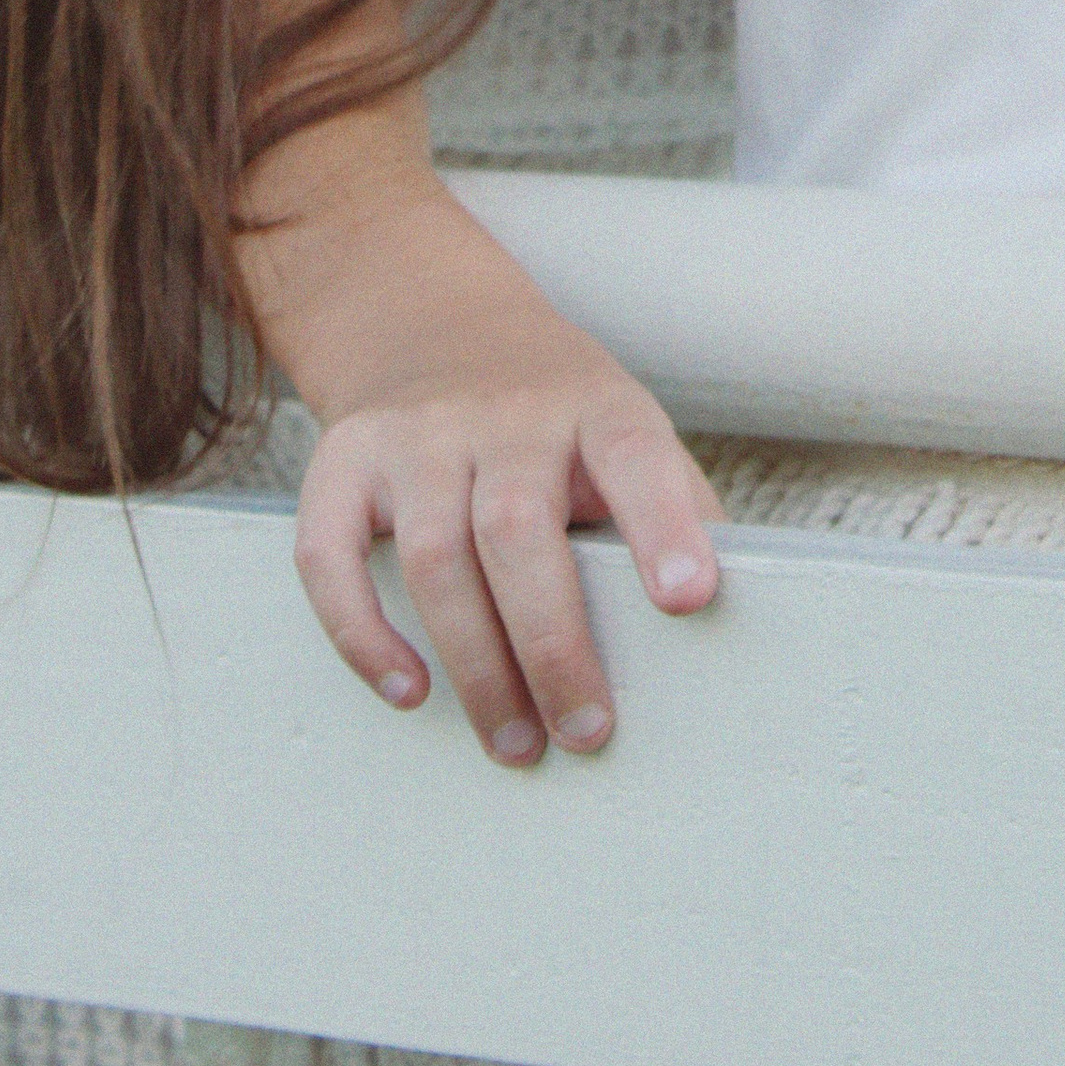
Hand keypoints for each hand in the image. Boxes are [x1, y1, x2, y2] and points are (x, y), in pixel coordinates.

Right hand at [291, 191, 722, 764]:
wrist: (435, 324)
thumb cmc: (555, 414)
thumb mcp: (624, 430)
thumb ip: (671, 507)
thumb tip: (735, 620)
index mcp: (594, 406)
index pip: (635, 455)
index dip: (663, 525)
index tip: (688, 598)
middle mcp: (502, 414)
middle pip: (518, 529)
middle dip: (553, 645)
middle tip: (585, 732)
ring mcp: (416, 436)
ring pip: (433, 555)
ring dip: (473, 664)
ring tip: (514, 740)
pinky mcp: (343, 461)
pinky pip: (329, 556)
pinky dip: (362, 636)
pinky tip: (409, 690)